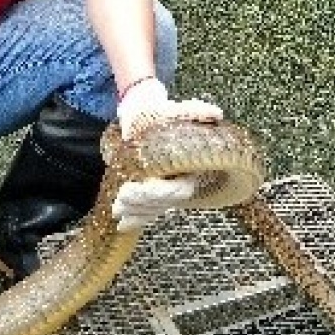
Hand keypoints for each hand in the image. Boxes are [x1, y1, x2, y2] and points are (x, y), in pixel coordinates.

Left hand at [112, 77, 222, 230]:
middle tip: (122, 198)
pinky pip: (148, 211)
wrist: (146, 116)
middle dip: (143, 203)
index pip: (178, 189)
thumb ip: (196, 111)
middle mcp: (179, 182)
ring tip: (118, 208)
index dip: (160, 192)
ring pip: (154, 209)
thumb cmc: (164, 114)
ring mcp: (166, 190)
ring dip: (136, 211)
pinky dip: (135, 218)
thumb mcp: (178, 110)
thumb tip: (216, 113)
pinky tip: (122, 224)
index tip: (139, 186)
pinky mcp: (152, 193)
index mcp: (190, 167)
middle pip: (164, 202)